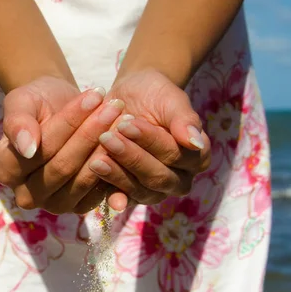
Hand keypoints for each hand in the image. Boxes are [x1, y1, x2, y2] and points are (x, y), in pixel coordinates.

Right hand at [0, 80, 126, 213]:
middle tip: (115, 105)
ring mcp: (55, 204)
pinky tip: (127, 137)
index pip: (40, 150)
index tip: (92, 96)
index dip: (68, 123)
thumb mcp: (21, 102)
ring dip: (106, 146)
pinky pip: (99, 189)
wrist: (57, 109)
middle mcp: (27, 195)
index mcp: (7, 171)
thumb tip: (27, 149)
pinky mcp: (80, 207)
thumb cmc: (36, 103)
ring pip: (83, 178)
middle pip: (62, 167)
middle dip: (91, 133)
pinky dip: (115, 163)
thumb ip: (18, 123)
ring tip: (123, 116)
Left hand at [88, 70, 210, 207]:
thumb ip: (184, 120)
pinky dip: (107, 190)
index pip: (175, 155)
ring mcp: (154, 191)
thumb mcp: (171, 99)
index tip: (127, 123)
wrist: (131, 96)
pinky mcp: (129, 193)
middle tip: (107, 138)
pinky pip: (120, 196)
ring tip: (96, 159)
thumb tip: (196, 142)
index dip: (151, 141)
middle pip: (157, 177)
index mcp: (196, 158)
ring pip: (139, 190)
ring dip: (117, 175)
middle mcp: (178, 180)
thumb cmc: (156, 95)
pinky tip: (94, 181)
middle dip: (131, 158)